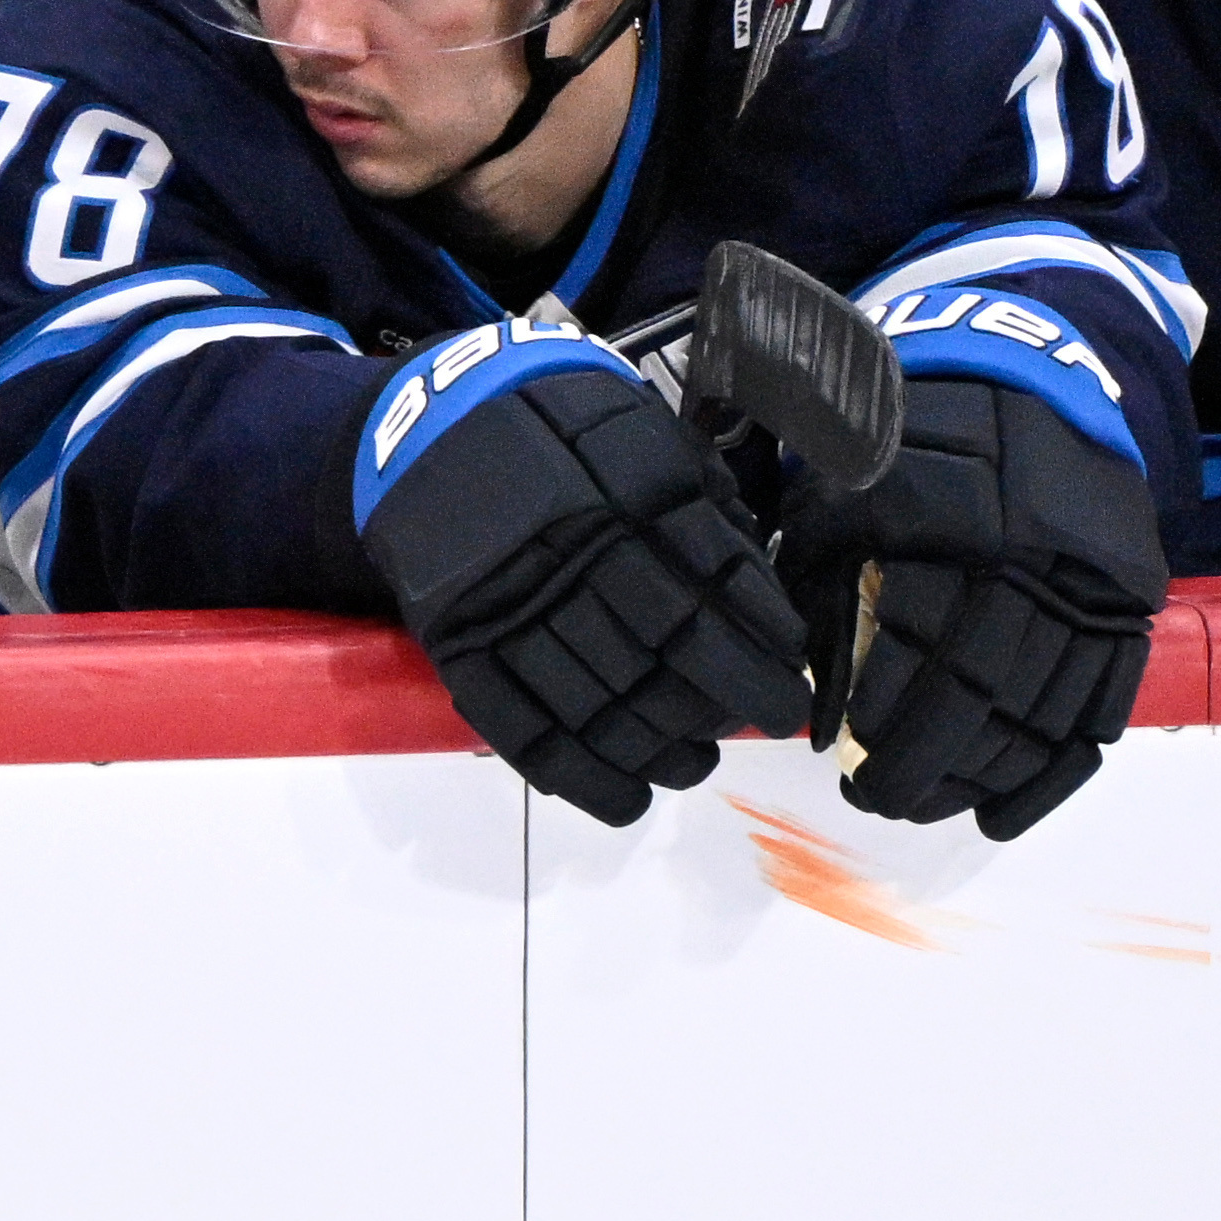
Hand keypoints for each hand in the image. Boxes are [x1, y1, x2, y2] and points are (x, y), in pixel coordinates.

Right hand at [349, 330, 810, 825]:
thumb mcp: (646, 432)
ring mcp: (504, 610)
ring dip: (661, 751)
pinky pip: (522, 731)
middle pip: (659, 664)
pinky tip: (629, 799)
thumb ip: (705, 510)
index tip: (790, 695)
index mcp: (615, 502)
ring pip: (598, 709)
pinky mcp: (459, 646)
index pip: (706, 601)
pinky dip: (581, 777)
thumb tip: (765, 607)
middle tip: (752, 723)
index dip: (757, 659)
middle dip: (720, 708)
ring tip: (697, 760)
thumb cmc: (560, 423)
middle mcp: (562, 562)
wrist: (429, 421)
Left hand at [782, 363, 1166, 838]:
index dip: (876, 711)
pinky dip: (1052, 775)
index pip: (912, 640)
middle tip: (882, 801)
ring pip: (1038, 708)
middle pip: (979, 687)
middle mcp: (1024, 555)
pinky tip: (1003, 815)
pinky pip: (1098, 709)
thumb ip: (824, 584)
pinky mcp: (1127, 603)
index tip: (841, 760)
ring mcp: (1087, 582)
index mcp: (945, 519)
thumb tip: (809, 704)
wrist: (1022, 378)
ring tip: (934, 808)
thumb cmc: (906, 448)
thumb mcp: (846, 488)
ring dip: (982, 775)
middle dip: (924, 762)